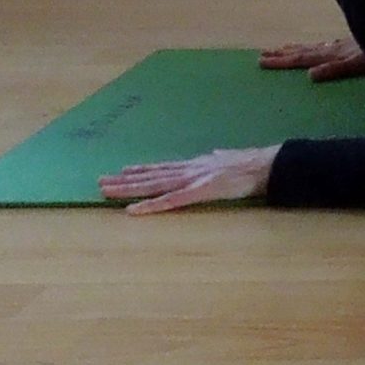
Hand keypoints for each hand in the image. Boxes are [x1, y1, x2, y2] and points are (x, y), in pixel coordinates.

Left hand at [99, 145, 280, 214]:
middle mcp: (188, 170)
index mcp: (195, 165)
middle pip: (151, 176)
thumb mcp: (229, 157)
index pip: (163, 167)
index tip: (123, 170)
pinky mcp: (198, 192)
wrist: (265, 165)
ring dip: (128, 189)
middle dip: (125, 180)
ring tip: (106, 190)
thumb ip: (217, 157)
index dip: (142, 169)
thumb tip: (212, 154)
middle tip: (100, 181)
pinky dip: (150, 206)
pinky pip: (169, 202)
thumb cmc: (251, 163)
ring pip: (153, 186)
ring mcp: (191, 180)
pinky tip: (133, 211)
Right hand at [259, 37, 364, 81]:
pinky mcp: (356, 45)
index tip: (262, 60)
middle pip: (305, 52)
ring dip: (298, 49)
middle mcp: (337, 48)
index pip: (303, 58)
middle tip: (262, 55)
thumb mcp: (359, 64)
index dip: (283, 61)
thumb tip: (310, 75)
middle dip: (284, 55)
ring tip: (282, 48)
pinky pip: (331, 46)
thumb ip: (336, 69)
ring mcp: (346, 45)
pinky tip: (322, 46)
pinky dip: (320, 48)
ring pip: (316, 47)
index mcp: (334, 54)